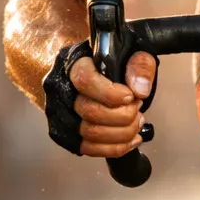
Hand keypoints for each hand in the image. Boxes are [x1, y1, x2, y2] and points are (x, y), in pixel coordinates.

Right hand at [42, 43, 157, 156]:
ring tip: (137, 122)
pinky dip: (115, 148)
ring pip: (90, 133)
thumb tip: (139, 90)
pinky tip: (131, 139)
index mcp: (74, 63)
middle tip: (137, 108)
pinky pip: (88, 148)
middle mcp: (61, 88)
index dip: (111, 93)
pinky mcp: (65, 134)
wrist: (94, 71)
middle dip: (123, 116)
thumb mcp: (131, 51)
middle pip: (90, 112)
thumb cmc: (111, 62)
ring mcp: (60, 113)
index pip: (85, 81)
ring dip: (122, 133)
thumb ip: (139, 65)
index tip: (130, 96)